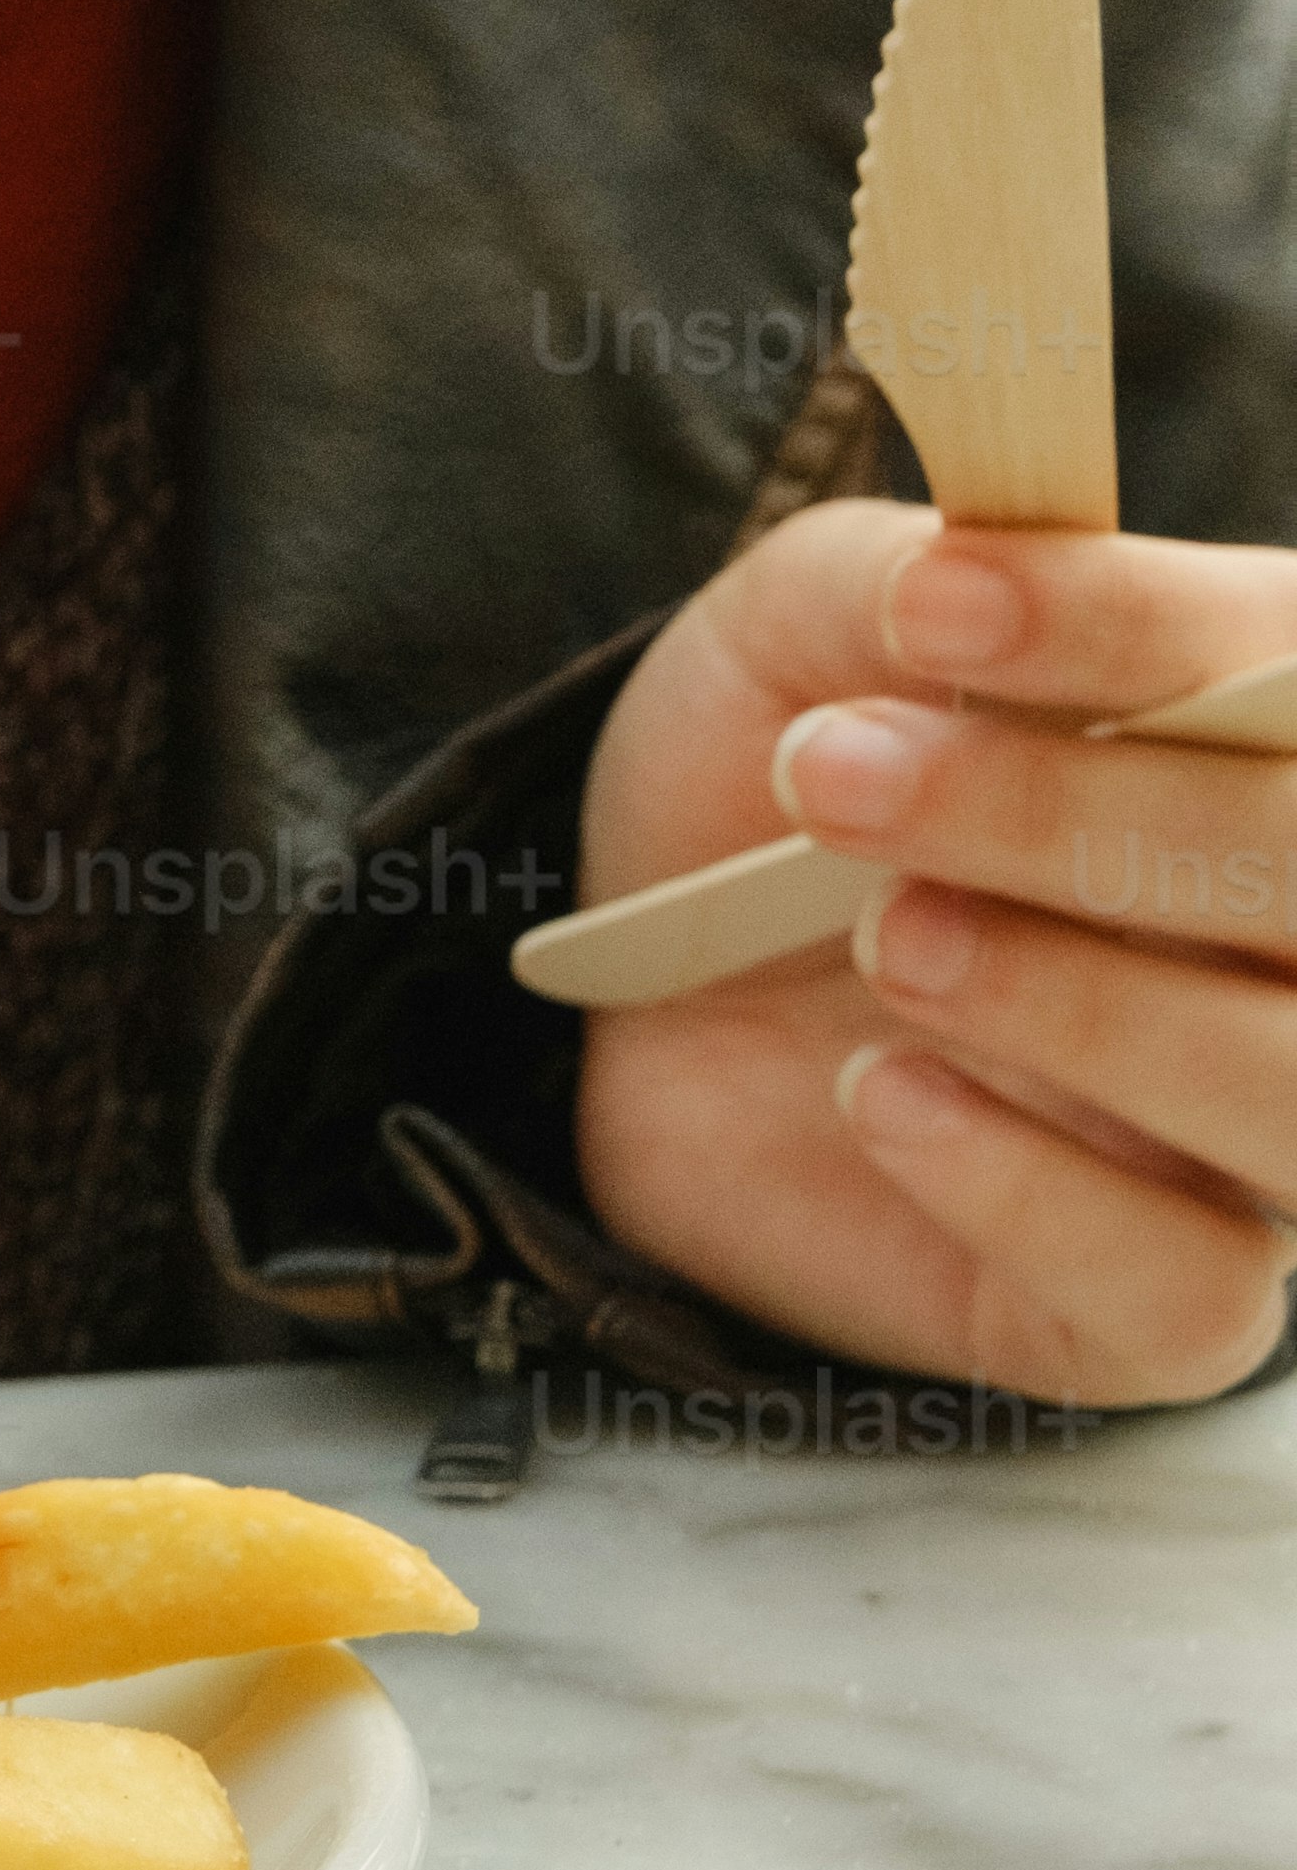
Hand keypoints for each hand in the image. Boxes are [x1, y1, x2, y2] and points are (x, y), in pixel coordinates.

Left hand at [575, 496, 1296, 1408]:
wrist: (636, 996)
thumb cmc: (781, 786)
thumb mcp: (807, 632)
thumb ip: (908, 579)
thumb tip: (980, 562)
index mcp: (1264, 741)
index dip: (1143, 627)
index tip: (931, 609)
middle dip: (1078, 817)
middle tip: (834, 778)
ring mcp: (1258, 1136)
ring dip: (1079, 1005)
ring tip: (882, 937)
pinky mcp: (1165, 1306)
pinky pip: (1197, 1292)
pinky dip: (1029, 1187)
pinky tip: (885, 1096)